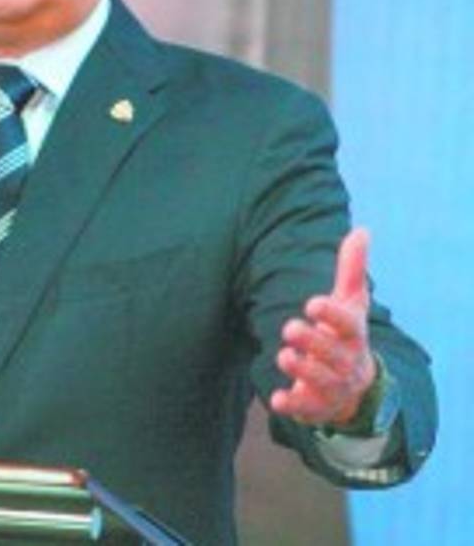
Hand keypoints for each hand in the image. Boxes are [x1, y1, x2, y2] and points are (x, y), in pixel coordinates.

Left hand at [271, 228, 376, 426]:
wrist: (357, 388)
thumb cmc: (347, 336)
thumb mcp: (351, 303)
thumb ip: (351, 269)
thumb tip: (361, 230)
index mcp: (353, 335)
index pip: (348, 325)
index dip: (332, 315)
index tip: (312, 303)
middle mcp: (346, 362)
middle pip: (333, 354)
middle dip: (313, 341)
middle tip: (289, 328)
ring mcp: (333, 387)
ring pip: (320, 381)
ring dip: (302, 370)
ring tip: (284, 355)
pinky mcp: (316, 406)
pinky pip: (305, 409)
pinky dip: (293, 406)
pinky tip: (278, 400)